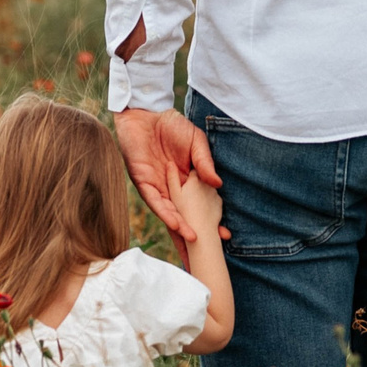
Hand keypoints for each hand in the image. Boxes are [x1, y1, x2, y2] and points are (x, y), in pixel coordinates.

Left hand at [115, 107, 222, 242]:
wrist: (146, 112)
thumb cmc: (172, 126)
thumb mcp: (196, 143)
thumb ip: (205, 163)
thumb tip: (218, 184)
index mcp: (184, 182)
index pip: (197, 207)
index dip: (208, 221)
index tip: (224, 236)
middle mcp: (170, 189)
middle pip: (182, 217)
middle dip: (193, 236)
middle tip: (206, 255)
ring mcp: (156, 187)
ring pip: (169, 213)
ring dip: (180, 228)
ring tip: (195, 240)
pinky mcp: (143, 181)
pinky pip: (155, 201)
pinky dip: (166, 212)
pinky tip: (177, 224)